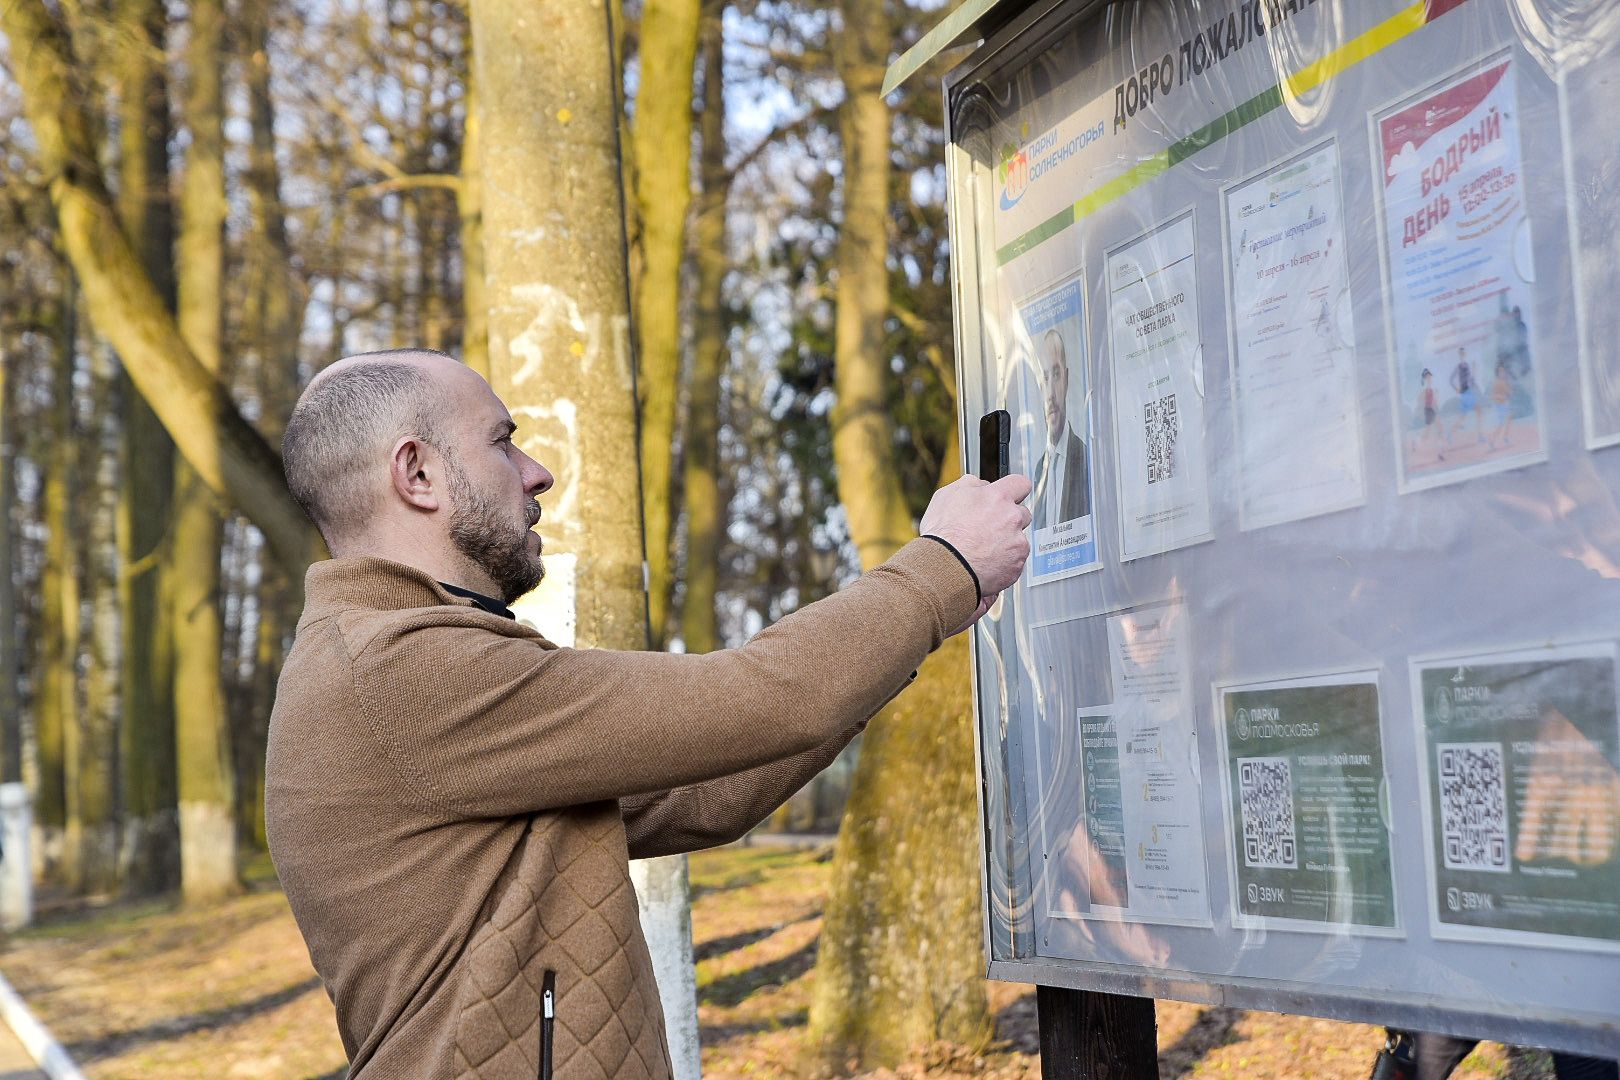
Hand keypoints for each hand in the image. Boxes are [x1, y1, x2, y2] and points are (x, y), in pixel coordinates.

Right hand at [919, 473, 1032, 600]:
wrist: (945, 568)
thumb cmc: (943, 535)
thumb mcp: (946, 495)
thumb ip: (970, 484)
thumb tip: (981, 484)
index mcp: (998, 497)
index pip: (1021, 483)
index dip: (1015, 489)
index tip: (1011, 495)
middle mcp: (1012, 517)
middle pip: (1023, 513)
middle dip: (1009, 518)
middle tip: (989, 527)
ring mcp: (1018, 542)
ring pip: (1019, 538)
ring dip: (1007, 541)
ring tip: (984, 549)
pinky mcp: (1018, 564)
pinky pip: (1016, 560)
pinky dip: (1005, 561)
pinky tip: (987, 562)